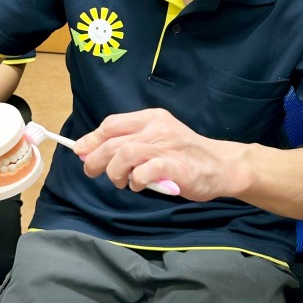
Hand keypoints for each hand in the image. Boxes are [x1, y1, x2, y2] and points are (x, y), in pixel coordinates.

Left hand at [74, 108, 246, 201]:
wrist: (222, 165)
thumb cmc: (184, 155)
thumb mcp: (156, 140)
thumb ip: (128, 143)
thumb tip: (89, 151)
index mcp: (151, 117)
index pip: (111, 124)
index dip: (92, 138)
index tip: (80, 151)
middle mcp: (157, 128)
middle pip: (113, 139)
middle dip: (96, 158)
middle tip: (92, 171)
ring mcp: (167, 145)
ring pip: (125, 153)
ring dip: (115, 171)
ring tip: (120, 182)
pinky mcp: (176, 166)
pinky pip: (145, 171)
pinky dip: (136, 180)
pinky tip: (140, 185)